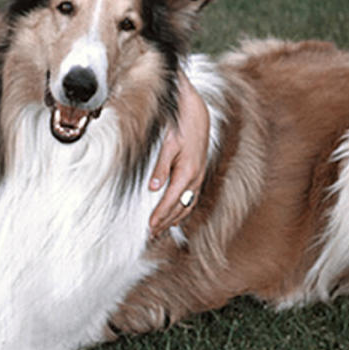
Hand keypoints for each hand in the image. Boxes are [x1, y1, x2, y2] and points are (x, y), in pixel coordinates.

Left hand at [148, 73, 209, 236]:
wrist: (197, 116)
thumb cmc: (181, 128)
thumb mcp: (168, 145)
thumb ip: (161, 167)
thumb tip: (153, 187)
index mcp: (187, 173)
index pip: (171, 201)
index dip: (160, 216)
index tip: (150, 227)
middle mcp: (195, 179)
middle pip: (179, 208)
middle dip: (166, 222)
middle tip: (151, 234)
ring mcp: (199, 178)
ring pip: (186, 206)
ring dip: (174, 219)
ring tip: (161, 229)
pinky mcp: (198, 175)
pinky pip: (191, 198)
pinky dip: (182, 210)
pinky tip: (175, 215)